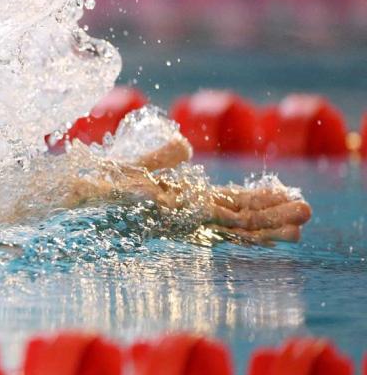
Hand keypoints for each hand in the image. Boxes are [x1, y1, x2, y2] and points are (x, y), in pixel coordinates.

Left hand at [75, 134, 312, 244]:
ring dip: (269, 221)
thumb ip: (161, 158)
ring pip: (234, 222)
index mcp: (179, 200)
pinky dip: (240, 225)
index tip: (287, 197)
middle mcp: (183, 213)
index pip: (228, 202)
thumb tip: (187, 149)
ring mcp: (177, 217)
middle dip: (273, 214)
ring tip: (301, 219)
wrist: (67, 191)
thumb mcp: (134, 165)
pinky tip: (259, 224)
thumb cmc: (95, 181)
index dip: (259, 202)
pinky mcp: (168, 217)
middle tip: (308, 211)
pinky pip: (211, 223)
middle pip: (238, 215)